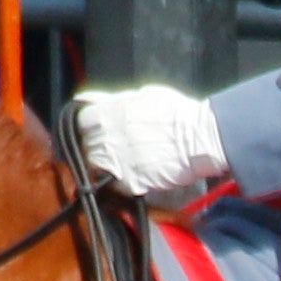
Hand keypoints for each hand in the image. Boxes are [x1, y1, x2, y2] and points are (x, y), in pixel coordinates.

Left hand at [67, 80, 230, 213]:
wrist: (199, 138)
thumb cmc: (176, 113)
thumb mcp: (142, 95)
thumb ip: (112, 99)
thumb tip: (89, 97)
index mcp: (106, 113)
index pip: (80, 122)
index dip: (90, 126)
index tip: (100, 130)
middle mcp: (105, 137)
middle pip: (87, 146)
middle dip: (98, 146)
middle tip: (119, 146)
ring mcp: (115, 161)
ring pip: (96, 167)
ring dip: (107, 165)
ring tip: (128, 161)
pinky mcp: (128, 182)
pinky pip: (114, 185)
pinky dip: (122, 182)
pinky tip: (137, 173)